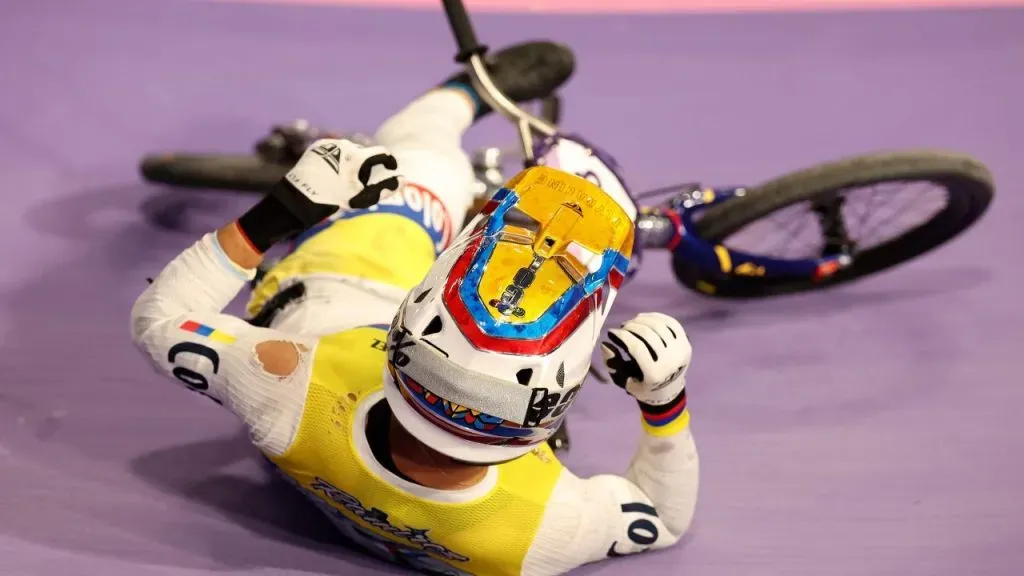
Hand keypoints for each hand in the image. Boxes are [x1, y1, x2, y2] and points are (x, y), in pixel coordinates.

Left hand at [284, 138, 403, 210]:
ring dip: (349, 162)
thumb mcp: (361, 199)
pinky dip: (335, 159)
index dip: (390, 161)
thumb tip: (404, 179)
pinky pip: (333, 150)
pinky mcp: (317, 146)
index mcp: (357, 157)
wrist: (298, 198)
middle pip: (363, 154)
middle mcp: (344, 145)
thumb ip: (385, 189)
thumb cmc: (332, 200)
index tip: (392, 167)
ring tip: (340, 179)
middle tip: (356, 183)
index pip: (382, 153)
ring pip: (348, 151)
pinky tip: (329, 173)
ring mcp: (329, 144)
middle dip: (364, 166)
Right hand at [600, 312, 690, 405]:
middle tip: (623, 326)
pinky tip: (646, 317)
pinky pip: (672, 323)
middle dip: (631, 326)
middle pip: (648, 334)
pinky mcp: (686, 343)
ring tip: (633, 321)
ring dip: (643, 319)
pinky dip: (657, 317)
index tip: (612, 332)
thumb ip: (612, 363)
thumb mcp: (624, 380)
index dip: (622, 335)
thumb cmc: (642, 387)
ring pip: (660, 325)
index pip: (636, 347)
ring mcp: (680, 351)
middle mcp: (670, 361)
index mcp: (654, 373)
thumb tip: (605, 343)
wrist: (669, 392)